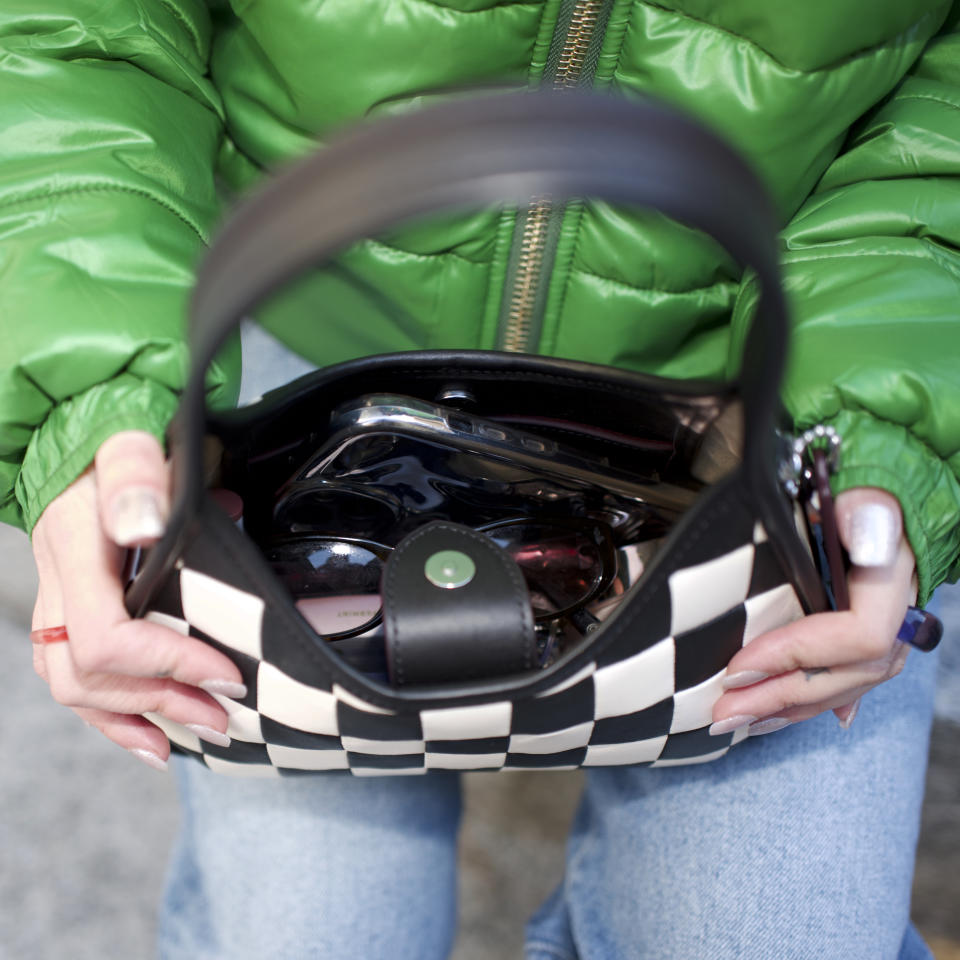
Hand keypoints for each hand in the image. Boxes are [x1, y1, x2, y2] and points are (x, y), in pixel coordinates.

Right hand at [30, 431, 244, 770]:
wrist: (84, 444)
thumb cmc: (118, 444)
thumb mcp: (132, 442)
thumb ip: (136, 475)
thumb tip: (144, 526)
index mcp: (74, 549)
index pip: (107, 636)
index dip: (167, 663)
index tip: (228, 673)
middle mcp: (56, 588)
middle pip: (90, 676)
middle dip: (163, 701)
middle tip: (225, 715)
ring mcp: (55, 608)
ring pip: (76, 689)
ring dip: (140, 717)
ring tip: (198, 733)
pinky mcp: (65, 618)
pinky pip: (73, 683)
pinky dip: (112, 718)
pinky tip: (151, 738)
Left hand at [710, 488, 913, 736]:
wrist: (880, 486)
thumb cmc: (863, 486)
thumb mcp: (865, 490)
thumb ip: (869, 515)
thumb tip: (869, 540)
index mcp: (893, 582)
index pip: (856, 637)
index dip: (798, 655)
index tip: (740, 663)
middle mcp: (896, 615)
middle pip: (844, 674)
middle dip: (779, 696)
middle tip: (724, 712)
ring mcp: (886, 629)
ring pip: (843, 685)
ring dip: (789, 706)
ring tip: (741, 722)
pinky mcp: (866, 631)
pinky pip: (844, 679)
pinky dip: (812, 700)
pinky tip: (786, 718)